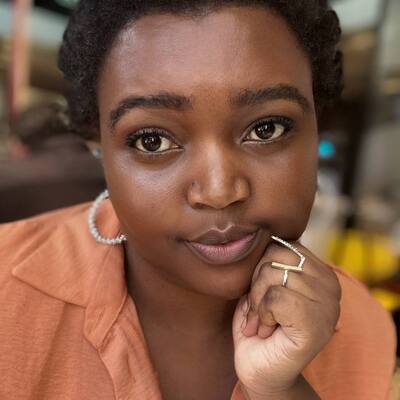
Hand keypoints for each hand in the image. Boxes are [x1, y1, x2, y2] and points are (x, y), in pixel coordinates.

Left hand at [232, 237, 340, 398]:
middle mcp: (331, 286)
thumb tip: (264, 235)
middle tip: (259, 310)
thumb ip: (270, 261)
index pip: (282, 244)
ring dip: (258, 303)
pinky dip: (263, 314)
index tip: (261, 293)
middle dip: (256, 284)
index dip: (261, 266)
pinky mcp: (317, 325)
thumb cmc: (260, 322)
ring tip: (263, 322)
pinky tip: (268, 330)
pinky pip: (277, 297)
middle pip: (275, 256)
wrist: (259, 367)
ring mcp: (328, 306)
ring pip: (273, 276)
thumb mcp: (263, 284)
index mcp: (320, 272)